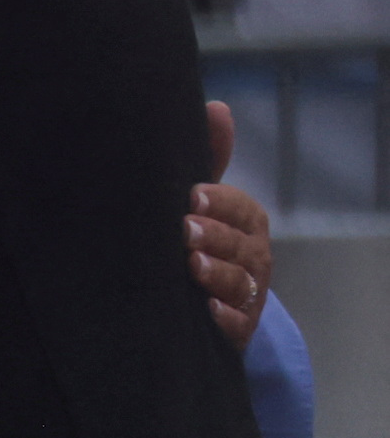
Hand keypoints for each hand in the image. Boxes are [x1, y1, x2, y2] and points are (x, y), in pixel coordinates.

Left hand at [197, 102, 277, 348]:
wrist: (199, 303)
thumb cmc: (199, 239)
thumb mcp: (201, 202)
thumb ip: (209, 159)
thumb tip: (217, 107)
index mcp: (245, 225)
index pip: (241, 209)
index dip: (219, 203)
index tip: (191, 197)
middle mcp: (253, 259)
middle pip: (242, 246)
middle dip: (215, 237)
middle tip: (185, 229)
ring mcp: (246, 296)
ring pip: (241, 284)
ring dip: (218, 275)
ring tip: (192, 267)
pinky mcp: (235, 329)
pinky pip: (235, 325)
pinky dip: (223, 319)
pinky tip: (206, 311)